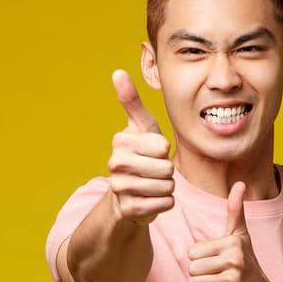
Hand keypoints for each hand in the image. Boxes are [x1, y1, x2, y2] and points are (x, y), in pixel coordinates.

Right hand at [107, 69, 174, 226]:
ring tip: (153, 185)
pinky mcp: (129, 209)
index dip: (164, 151)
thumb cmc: (140, 155)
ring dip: (167, 188)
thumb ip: (131, 101)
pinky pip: (164, 204)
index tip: (152, 153)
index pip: (162, 146)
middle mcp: (115, 163)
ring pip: (167, 187)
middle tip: (154, 171)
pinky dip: (165, 203)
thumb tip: (117, 72)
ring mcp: (120, 188)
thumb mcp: (140, 128)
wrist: (127, 196)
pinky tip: (152, 199)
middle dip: (167, 172)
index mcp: (120, 140)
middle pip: (166, 168)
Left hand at [185, 183, 270, 281]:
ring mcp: (232, 281)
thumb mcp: (241, 236)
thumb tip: (240, 183)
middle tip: (218, 276)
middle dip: (200, 275)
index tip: (218, 262)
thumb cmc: (246, 264)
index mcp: (232, 243)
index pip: (192, 252)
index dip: (201, 259)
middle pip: (192, 268)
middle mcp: (234, 261)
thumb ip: (236, 211)